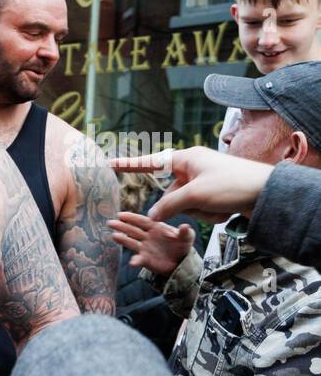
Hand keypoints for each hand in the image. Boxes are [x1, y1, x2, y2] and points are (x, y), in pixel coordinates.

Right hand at [107, 211, 194, 276]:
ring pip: (131, 242)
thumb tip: (185, 226)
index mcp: (155, 227)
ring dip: (123, 240)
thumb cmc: (183, 245)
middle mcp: (147, 237)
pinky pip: (139, 259)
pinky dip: (136, 261)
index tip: (121, 215)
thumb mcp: (187, 237)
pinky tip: (133, 262)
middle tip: (110, 223)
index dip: (131, 218)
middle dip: (121, 226)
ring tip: (114, 236)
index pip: (142, 221)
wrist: (181, 261)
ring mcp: (144, 248)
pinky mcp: (146, 260)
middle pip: (132, 230)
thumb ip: (185, 232)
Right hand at [111, 147, 274, 222]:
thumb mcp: (195, 195)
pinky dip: (209, 214)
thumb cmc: (232, 185)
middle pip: (171, 193)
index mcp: (186, 158)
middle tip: (204, 204)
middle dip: (185, 205)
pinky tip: (226, 210)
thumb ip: (168, 205)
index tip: (109, 163)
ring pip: (185, 205)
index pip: (150, 162)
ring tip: (220, 207)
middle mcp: (193, 168)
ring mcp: (204, 182)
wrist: (267, 193)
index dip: (129, 165)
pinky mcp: (214, 194)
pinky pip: (199, 209)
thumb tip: (152, 217)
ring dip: (199, 211)